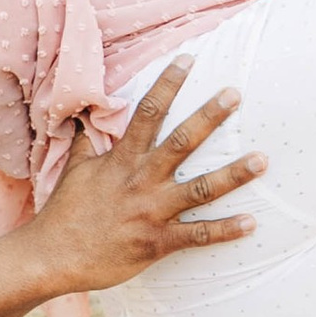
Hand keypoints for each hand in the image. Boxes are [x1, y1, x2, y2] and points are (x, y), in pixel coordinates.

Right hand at [29, 62, 262, 291]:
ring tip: (262, 160)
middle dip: (210, 117)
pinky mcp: (157, 242)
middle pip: (182, 142)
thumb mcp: (75, 169)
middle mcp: (141, 181)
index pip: (148, 112)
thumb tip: (85, 114)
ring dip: (234, 175)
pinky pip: (198, 236)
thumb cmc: (65, 213)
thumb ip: (87, 141)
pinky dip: (226, 231)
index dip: (168, 83)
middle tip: (235, 94)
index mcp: (122, 159)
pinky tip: (252, 223)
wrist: (53, 257)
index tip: (188, 59)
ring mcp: (152, 212)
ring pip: (200, 189)